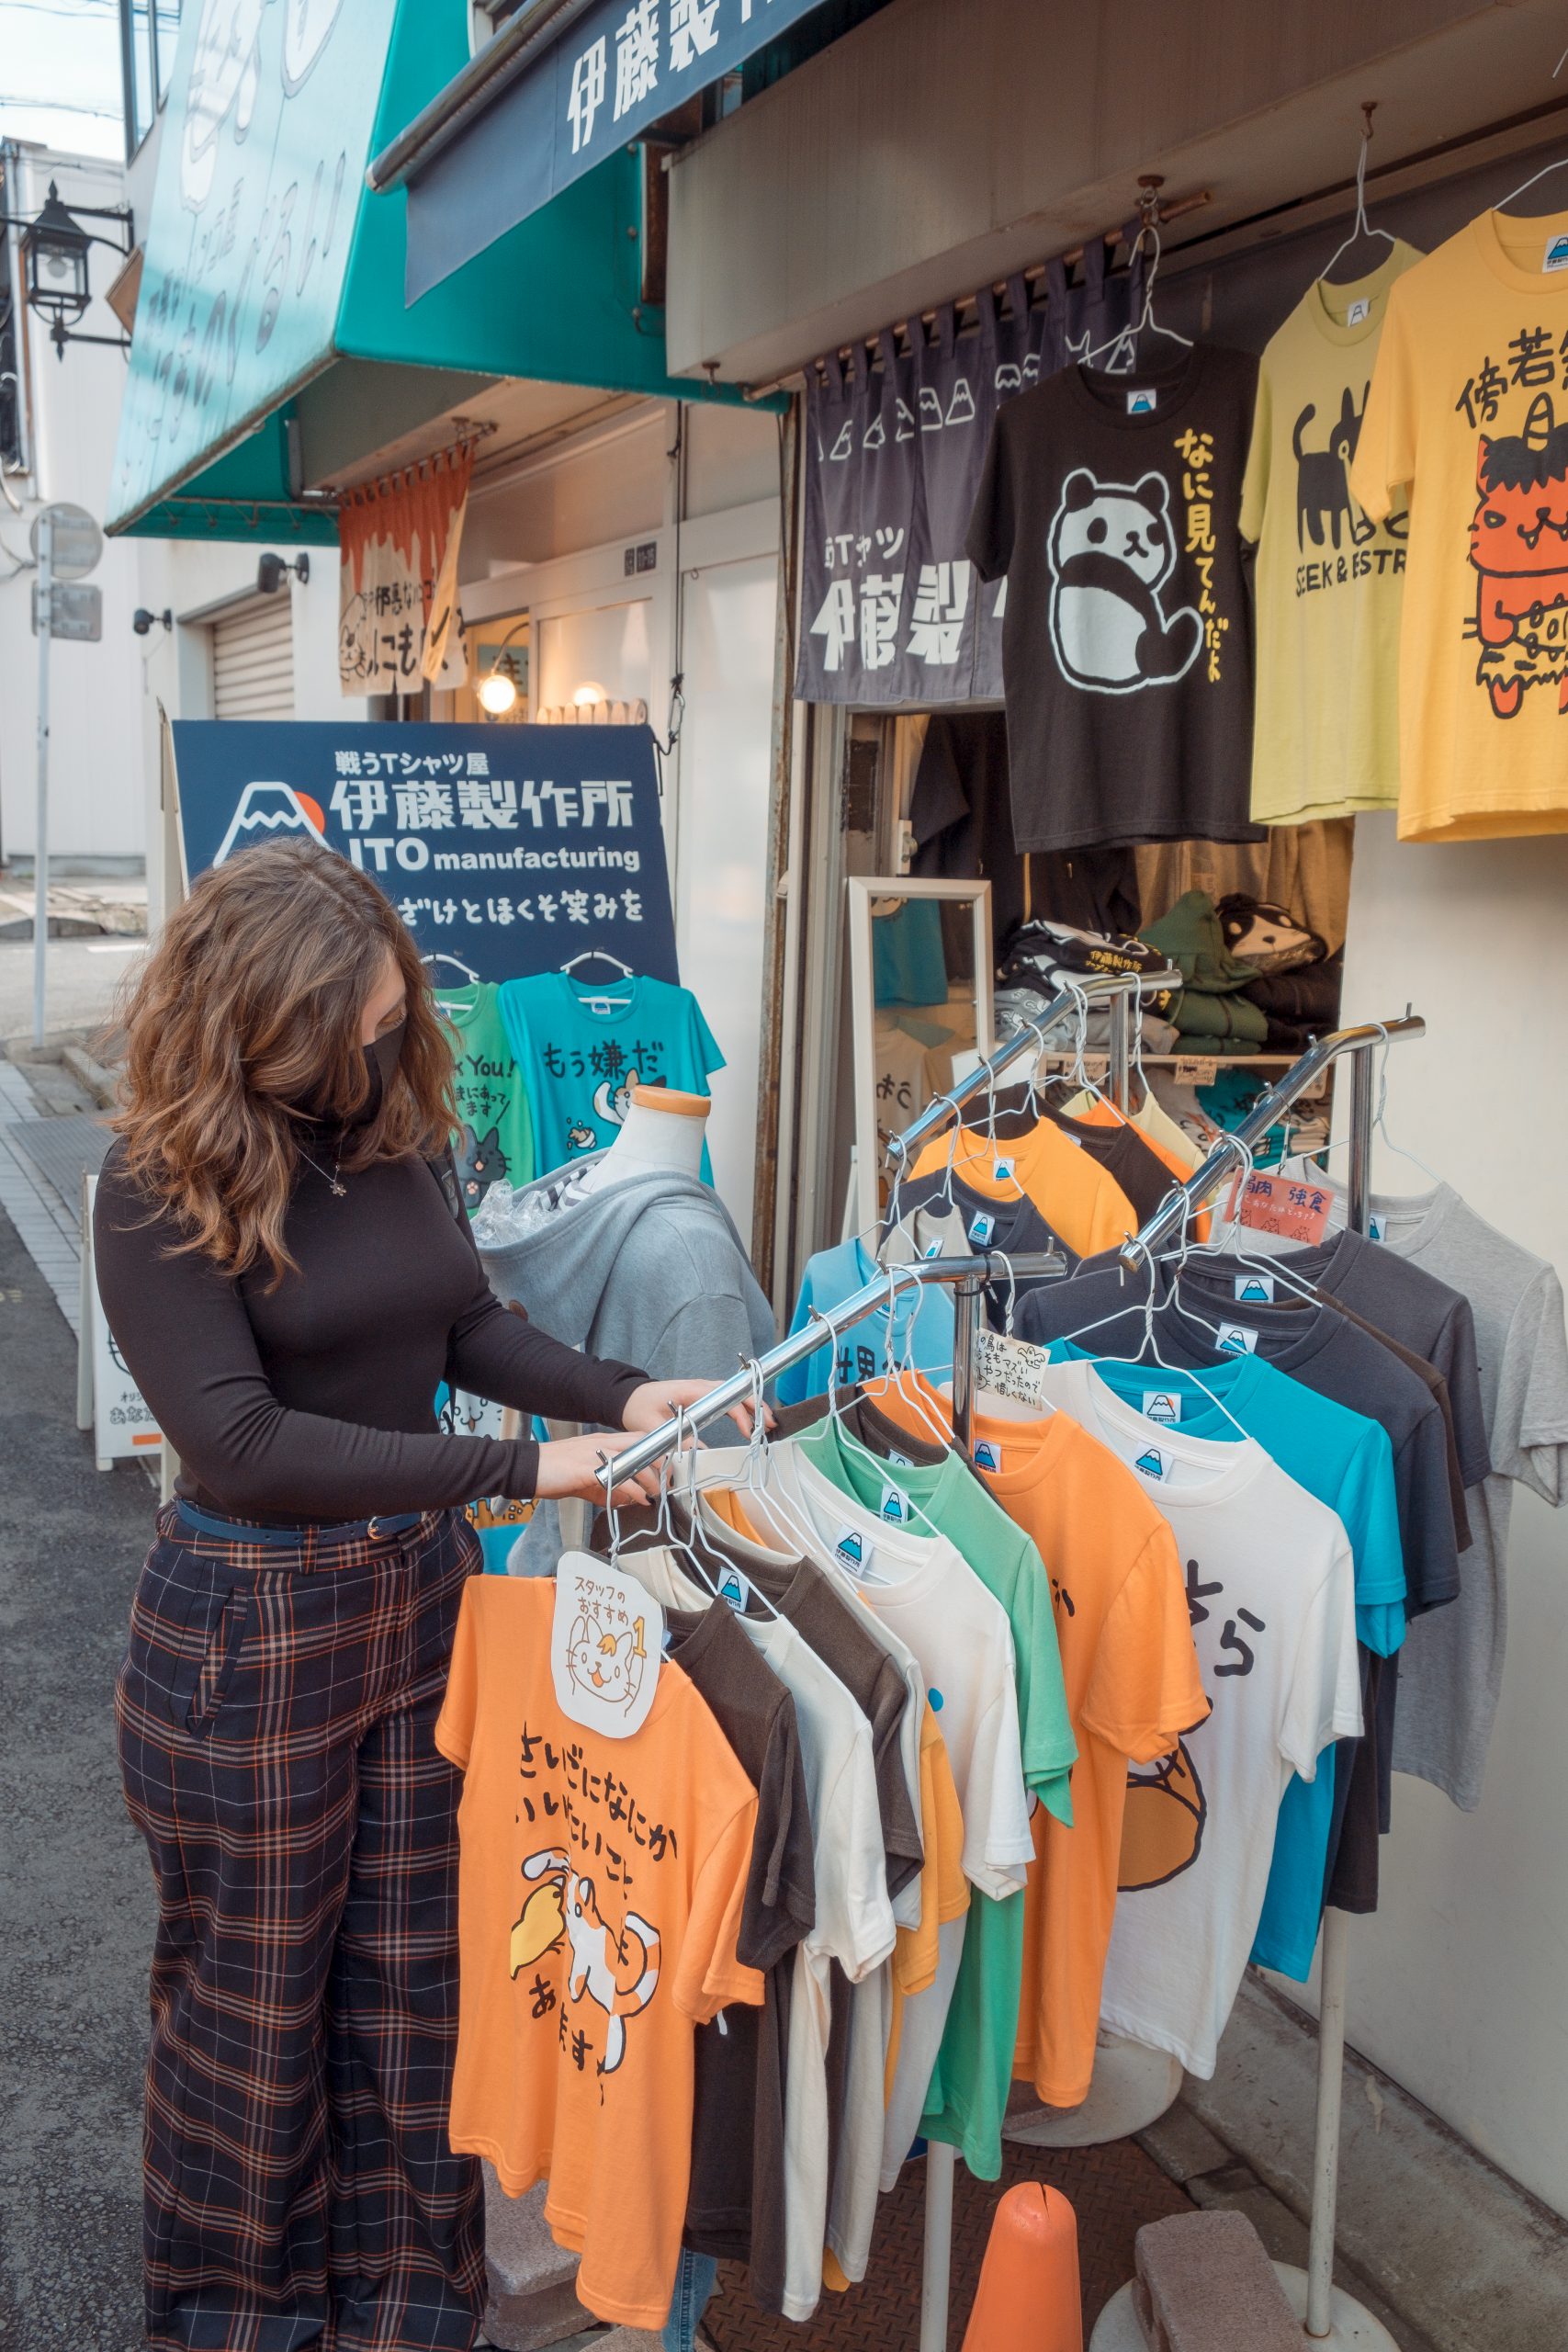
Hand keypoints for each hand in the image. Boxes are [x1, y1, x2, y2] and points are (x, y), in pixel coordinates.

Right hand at [534, 1431, 662, 1509]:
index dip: (659, 1452)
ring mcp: (594, 1454)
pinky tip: (639, 1499)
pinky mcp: (586, 1468)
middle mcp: (602, 1444)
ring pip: (634, 1459)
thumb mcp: (587, 1478)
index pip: (640, 1439)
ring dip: (651, 1478)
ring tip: (657, 1493)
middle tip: (669, 1482)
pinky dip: (633, 1489)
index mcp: (603, 1442)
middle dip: (662, 1463)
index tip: (670, 1468)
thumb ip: (609, 1487)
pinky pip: (617, 1477)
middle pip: (644, 1446)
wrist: (527, 1467)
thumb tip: (629, 1500)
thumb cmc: (554, 1472)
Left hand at [621, 1377, 771, 1445]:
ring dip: (752, 1406)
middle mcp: (700, 1387)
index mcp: (689, 1390)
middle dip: (756, 1405)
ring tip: (768, 1423)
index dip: (739, 1414)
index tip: (749, 1432)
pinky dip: (741, 1407)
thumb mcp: (652, 1426)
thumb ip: (675, 1439)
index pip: (723, 1399)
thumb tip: (699, 1454)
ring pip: (734, 1394)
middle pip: (735, 1391)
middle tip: (771, 1424)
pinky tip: (751, 1420)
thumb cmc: (638, 1407)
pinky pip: (727, 1399)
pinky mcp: (702, 1397)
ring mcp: (702, 1390)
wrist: (628, 1397)